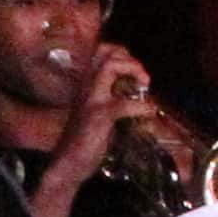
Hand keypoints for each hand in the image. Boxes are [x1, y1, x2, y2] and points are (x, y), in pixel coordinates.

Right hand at [53, 47, 149, 170]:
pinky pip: (122, 104)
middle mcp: (86, 87)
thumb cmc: (84, 142)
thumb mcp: (97, 114)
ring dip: (133, 70)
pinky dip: (141, 107)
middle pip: (105, 53)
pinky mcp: (98, 117)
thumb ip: (111, 100)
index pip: (100, 52)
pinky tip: (149, 112)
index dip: (121, 53)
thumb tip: (137, 95)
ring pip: (109, 68)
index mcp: (86, 85)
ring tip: (145, 85)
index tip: (134, 70)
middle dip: (130, 59)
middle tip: (142, 78)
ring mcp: (90, 100)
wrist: (68, 165)